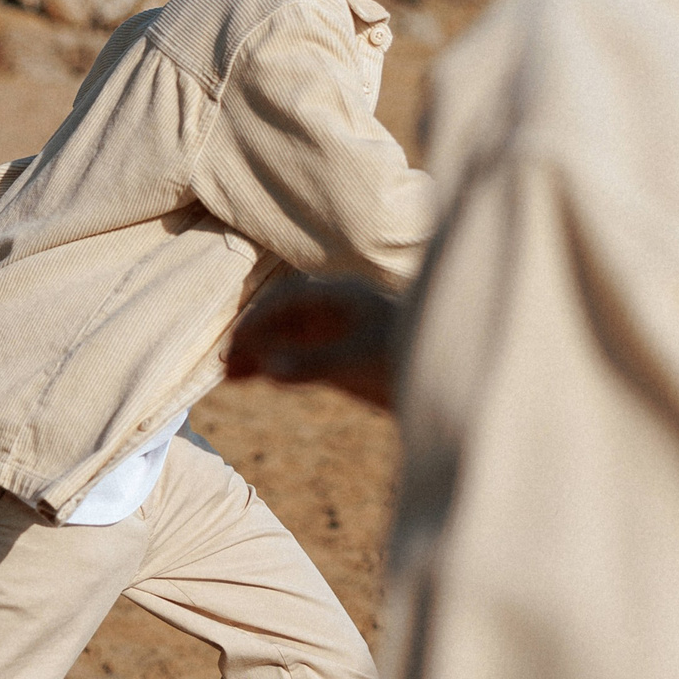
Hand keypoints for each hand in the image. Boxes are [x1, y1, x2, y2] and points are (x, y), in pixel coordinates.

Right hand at [224, 277, 397, 410]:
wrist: (455, 380)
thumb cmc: (410, 359)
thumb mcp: (360, 363)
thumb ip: (314, 366)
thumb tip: (269, 371)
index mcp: (343, 297)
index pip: (287, 299)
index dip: (257, 319)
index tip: (234, 343)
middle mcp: (338, 312)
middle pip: (283, 318)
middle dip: (253, 338)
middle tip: (224, 363)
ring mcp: (341, 335)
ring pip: (290, 340)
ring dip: (261, 354)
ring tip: (230, 377)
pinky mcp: (346, 360)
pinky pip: (302, 358)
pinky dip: (280, 367)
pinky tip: (262, 379)